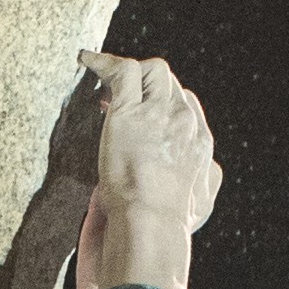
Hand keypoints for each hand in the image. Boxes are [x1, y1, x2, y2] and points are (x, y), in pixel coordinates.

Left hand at [74, 52, 220, 288]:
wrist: (152, 225)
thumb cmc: (167, 228)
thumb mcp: (198, 209)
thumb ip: (202, 190)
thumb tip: (200, 186)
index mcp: (201, 145)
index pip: (186, 107)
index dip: (163, 106)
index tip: (143, 113)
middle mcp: (185, 121)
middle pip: (170, 85)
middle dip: (148, 86)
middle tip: (119, 97)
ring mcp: (159, 112)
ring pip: (152, 71)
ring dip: (130, 72)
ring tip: (104, 74)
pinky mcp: (130, 111)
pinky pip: (122, 71)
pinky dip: (103, 63)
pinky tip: (86, 61)